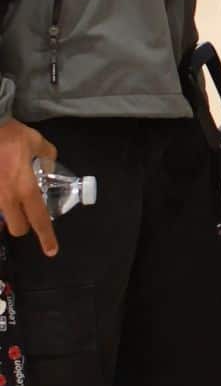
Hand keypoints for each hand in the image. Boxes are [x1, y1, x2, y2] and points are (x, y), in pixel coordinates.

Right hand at [0, 118, 59, 256]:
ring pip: (1, 219)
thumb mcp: (36, 142)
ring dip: (8, 215)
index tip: (51, 250)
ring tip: (11, 199)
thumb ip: (47, 157)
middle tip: (28, 213)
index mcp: (25, 188)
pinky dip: (0, 204)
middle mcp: (6, 198)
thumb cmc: (10, 135)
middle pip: (17, 228)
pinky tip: (3, 189)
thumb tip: (48, 168)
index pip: (39, 218)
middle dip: (24, 225)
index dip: (46, 236)